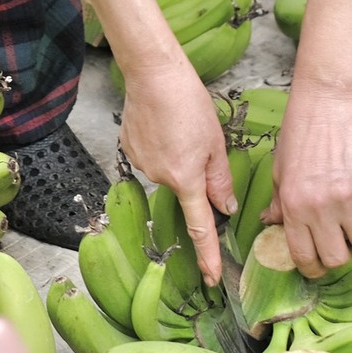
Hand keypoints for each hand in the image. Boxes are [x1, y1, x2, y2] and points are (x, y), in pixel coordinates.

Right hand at [117, 56, 235, 281]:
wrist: (152, 74)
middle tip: (198, 138)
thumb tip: (224, 208)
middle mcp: (160, 178)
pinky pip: (151, 157)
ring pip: (168, 171)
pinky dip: (160, 145)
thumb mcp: (216, 142)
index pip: (200, 228)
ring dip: (177, 156)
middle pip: (185, 187)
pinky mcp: (128, 149)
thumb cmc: (189, 102)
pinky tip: (163, 124)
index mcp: (186, 180)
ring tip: (180, 125)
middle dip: (194, 172)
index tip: (211, 278)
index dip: (208, 255)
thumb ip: (220, 180)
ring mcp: (141, 164)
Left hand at [263, 85, 351, 277]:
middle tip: (346, 244)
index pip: (303, 256)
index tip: (321, 265)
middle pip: (337, 258)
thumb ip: (277, 201)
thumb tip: (269, 222)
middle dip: (344, 258)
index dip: (314, 269)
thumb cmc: (300, 132)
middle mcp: (318, 208)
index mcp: (292, 207)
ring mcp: (346, 197)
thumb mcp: (279, 169)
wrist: (327, 102)